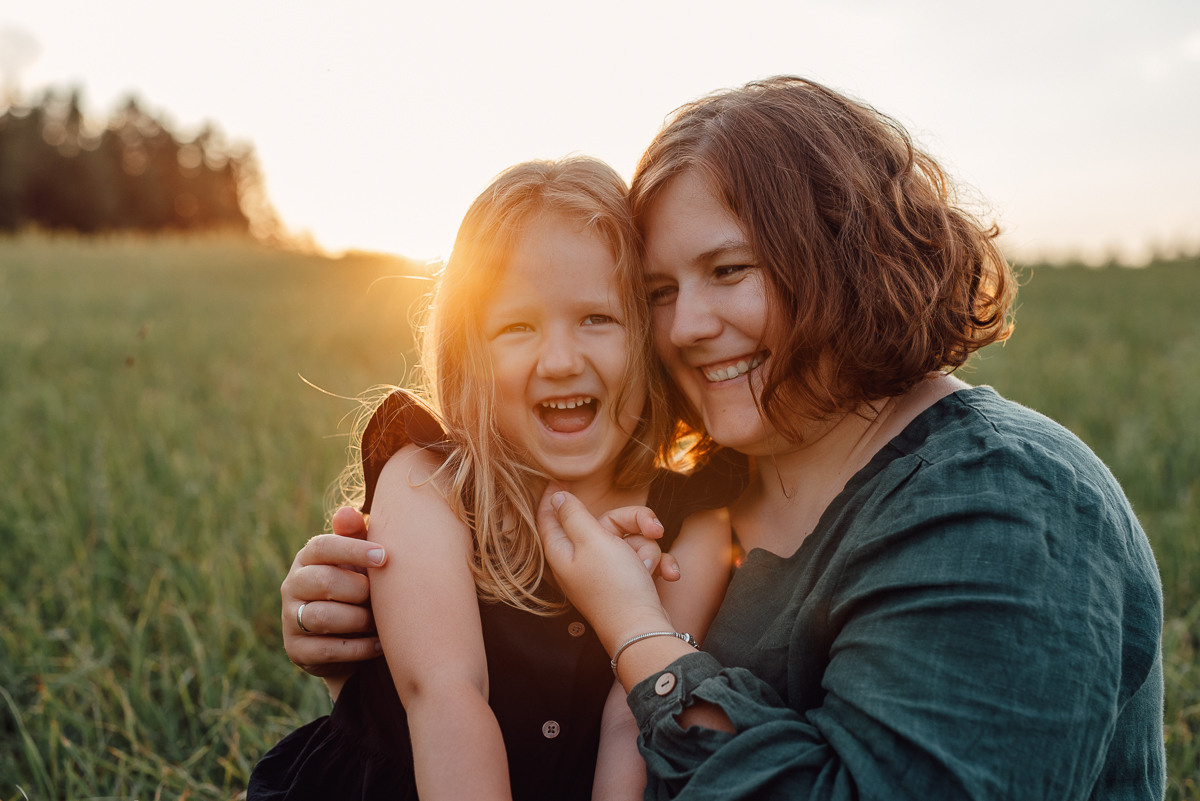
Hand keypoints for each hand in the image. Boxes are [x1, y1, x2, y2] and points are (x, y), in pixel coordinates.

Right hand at [282, 507, 384, 678]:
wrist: (349, 639)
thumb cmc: (358, 587)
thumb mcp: (359, 561)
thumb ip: (356, 535)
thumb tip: (348, 511)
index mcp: (307, 559)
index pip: (322, 546)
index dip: (353, 550)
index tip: (384, 556)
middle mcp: (292, 585)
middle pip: (324, 581)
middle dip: (359, 590)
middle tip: (380, 597)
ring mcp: (290, 619)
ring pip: (323, 617)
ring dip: (359, 620)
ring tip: (380, 622)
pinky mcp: (296, 650)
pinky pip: (328, 649)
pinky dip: (359, 648)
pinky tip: (379, 644)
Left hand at [537, 487, 672, 654]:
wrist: (644, 630)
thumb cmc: (615, 586)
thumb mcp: (593, 541)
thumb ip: (574, 515)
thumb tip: (556, 497)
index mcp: (565, 550)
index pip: (550, 517)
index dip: (554, 497)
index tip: (559, 478)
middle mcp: (584, 559)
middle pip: (607, 522)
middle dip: (636, 523)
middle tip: (655, 529)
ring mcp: (608, 570)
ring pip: (632, 539)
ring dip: (649, 549)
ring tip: (652, 568)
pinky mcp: (628, 579)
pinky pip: (644, 559)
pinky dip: (659, 565)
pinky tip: (669, 575)